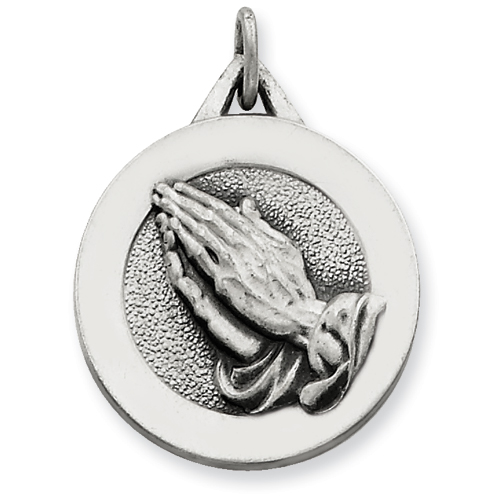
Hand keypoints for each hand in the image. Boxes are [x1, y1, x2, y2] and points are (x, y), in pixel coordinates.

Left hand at [152, 181, 324, 347]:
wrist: (298, 313)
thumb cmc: (295, 286)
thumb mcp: (285, 248)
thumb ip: (262, 226)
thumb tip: (247, 205)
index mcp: (256, 236)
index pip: (221, 210)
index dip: (198, 197)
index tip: (183, 188)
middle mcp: (243, 245)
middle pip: (206, 215)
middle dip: (182, 200)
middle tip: (164, 189)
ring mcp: (233, 262)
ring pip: (201, 230)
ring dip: (179, 213)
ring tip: (162, 202)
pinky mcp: (226, 281)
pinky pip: (201, 256)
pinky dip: (186, 238)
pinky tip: (174, 227)